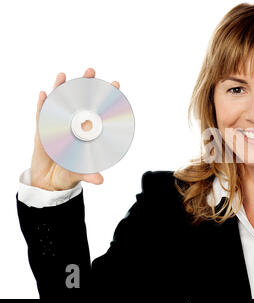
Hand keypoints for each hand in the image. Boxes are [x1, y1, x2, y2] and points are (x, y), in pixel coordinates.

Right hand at [30, 68, 119, 190]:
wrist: (50, 181)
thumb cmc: (69, 173)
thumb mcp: (80, 173)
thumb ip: (89, 175)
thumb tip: (100, 180)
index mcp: (85, 133)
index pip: (96, 111)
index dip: (105, 98)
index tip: (115, 84)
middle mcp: (71, 126)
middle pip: (78, 101)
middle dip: (85, 85)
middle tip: (92, 71)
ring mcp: (56, 127)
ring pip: (58, 104)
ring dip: (60, 89)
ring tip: (64, 75)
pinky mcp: (41, 132)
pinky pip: (40, 116)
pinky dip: (41, 105)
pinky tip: (43, 94)